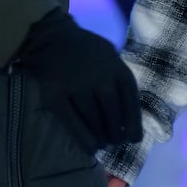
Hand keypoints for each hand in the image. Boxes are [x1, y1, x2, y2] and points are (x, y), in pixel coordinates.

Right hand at [15, 10, 142, 153]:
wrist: (52, 37)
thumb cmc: (87, 50)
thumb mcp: (110, 56)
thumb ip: (121, 79)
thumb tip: (131, 115)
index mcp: (116, 68)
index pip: (130, 101)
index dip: (134, 122)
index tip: (134, 138)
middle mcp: (100, 77)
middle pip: (113, 114)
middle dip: (117, 132)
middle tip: (116, 142)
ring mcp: (77, 86)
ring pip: (94, 120)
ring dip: (102, 136)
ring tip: (104, 144)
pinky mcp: (56, 95)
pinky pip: (72, 122)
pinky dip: (83, 138)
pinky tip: (91, 148)